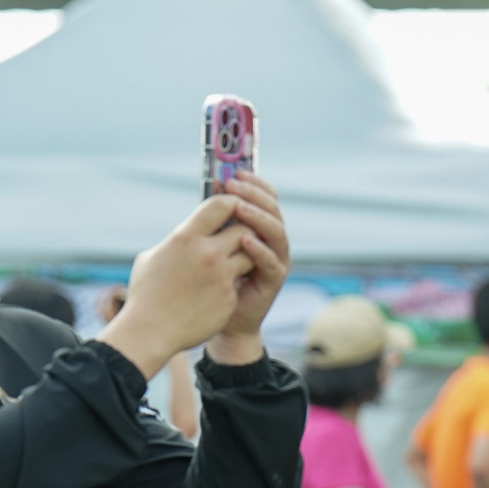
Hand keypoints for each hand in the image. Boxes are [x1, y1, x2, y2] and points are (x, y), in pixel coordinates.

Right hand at [101, 195, 257, 376]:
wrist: (150, 331)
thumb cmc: (146, 294)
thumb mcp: (152, 257)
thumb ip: (177, 241)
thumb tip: (188, 232)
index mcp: (185, 237)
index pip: (221, 204)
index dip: (232, 201)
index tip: (234, 205)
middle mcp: (207, 252)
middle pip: (244, 227)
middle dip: (245, 228)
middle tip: (241, 233)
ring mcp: (221, 275)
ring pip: (250, 252)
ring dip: (246, 253)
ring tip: (236, 258)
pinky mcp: (229, 295)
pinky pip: (242, 278)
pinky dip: (238, 277)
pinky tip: (228, 281)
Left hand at [210, 172, 289, 364]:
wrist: (217, 317)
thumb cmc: (212, 276)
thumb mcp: (213, 240)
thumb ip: (217, 217)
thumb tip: (212, 184)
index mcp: (260, 227)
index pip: (265, 198)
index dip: (254, 183)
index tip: (235, 171)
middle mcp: (272, 241)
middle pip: (273, 210)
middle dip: (254, 194)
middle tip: (233, 184)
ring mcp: (276, 260)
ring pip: (276, 233)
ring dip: (258, 217)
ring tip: (239, 208)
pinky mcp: (273, 281)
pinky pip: (271, 262)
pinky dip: (259, 250)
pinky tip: (245, 240)